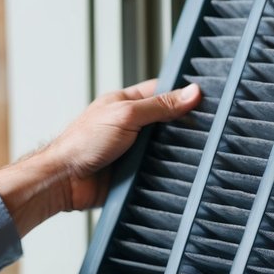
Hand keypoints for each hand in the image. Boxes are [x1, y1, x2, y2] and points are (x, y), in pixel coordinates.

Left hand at [44, 79, 201, 210]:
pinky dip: (167, 173)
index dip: (182, 94)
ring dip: (176, 152)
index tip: (206, 98)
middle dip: (184, 126)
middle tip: (208, 127)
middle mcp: (131, 126)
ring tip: (200, 150)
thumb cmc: (82, 143)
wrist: (65, 181)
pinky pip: (158, 172)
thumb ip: (159, 105)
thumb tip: (191, 93)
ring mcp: (133, 150)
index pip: (162, 92)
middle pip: (168, 123)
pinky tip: (180, 173)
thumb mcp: (126, 116)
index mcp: (126, 104)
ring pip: (166, 149)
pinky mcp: (134, 174)